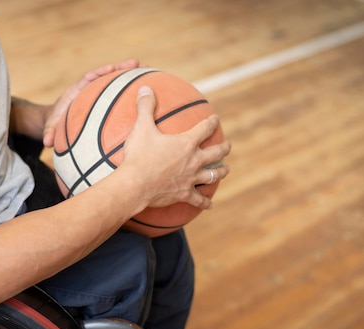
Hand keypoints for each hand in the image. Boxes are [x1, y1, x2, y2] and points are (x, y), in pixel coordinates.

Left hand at [42, 59, 139, 146]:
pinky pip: (120, 93)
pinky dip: (132, 91)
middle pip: (108, 74)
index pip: (89, 76)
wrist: (58, 121)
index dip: (100, 71)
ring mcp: (99, 93)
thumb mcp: (51, 126)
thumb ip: (50, 132)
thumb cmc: (55, 122)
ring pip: (117, 82)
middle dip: (122, 67)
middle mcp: (90, 87)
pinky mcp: (106, 100)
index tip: (111, 68)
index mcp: (77, 90)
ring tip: (149, 71)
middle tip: (138, 63)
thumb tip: (47, 141)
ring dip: (132, 76)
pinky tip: (147, 94)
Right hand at [121, 86, 230, 209]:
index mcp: (186, 143)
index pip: (205, 129)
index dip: (211, 122)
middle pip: (216, 153)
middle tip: (227, 145)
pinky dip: (205, 202)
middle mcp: (194, 161)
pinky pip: (198, 200)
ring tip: (225, 170)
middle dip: (224, 148)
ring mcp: (190, 179)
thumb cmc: (139, 156)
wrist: (135, 184)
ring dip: (221, 172)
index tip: (215, 119)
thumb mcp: (141, 128)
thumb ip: (145, 107)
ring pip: (213, 175)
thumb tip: (145, 88)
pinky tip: (210, 205)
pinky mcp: (183, 194)